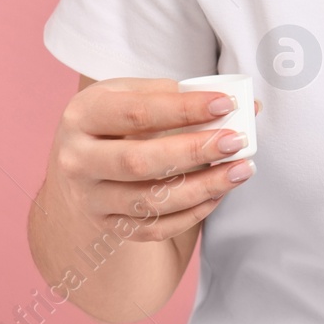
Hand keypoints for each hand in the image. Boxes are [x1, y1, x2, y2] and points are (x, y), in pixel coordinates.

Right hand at [44, 78, 261, 242]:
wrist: (79, 163)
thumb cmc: (116, 121)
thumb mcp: (131, 95)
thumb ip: (180, 96)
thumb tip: (246, 106)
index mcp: (83, 116)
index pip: (137, 113)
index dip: (183, 109)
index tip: (225, 104)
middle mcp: (77, 160)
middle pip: (139, 161)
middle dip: (194, 151)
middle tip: (236, 141)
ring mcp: (89, 199)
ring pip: (150, 201)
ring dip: (203, 187)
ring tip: (240, 170)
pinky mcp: (107, 226)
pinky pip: (154, 228)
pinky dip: (191, 214)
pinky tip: (218, 194)